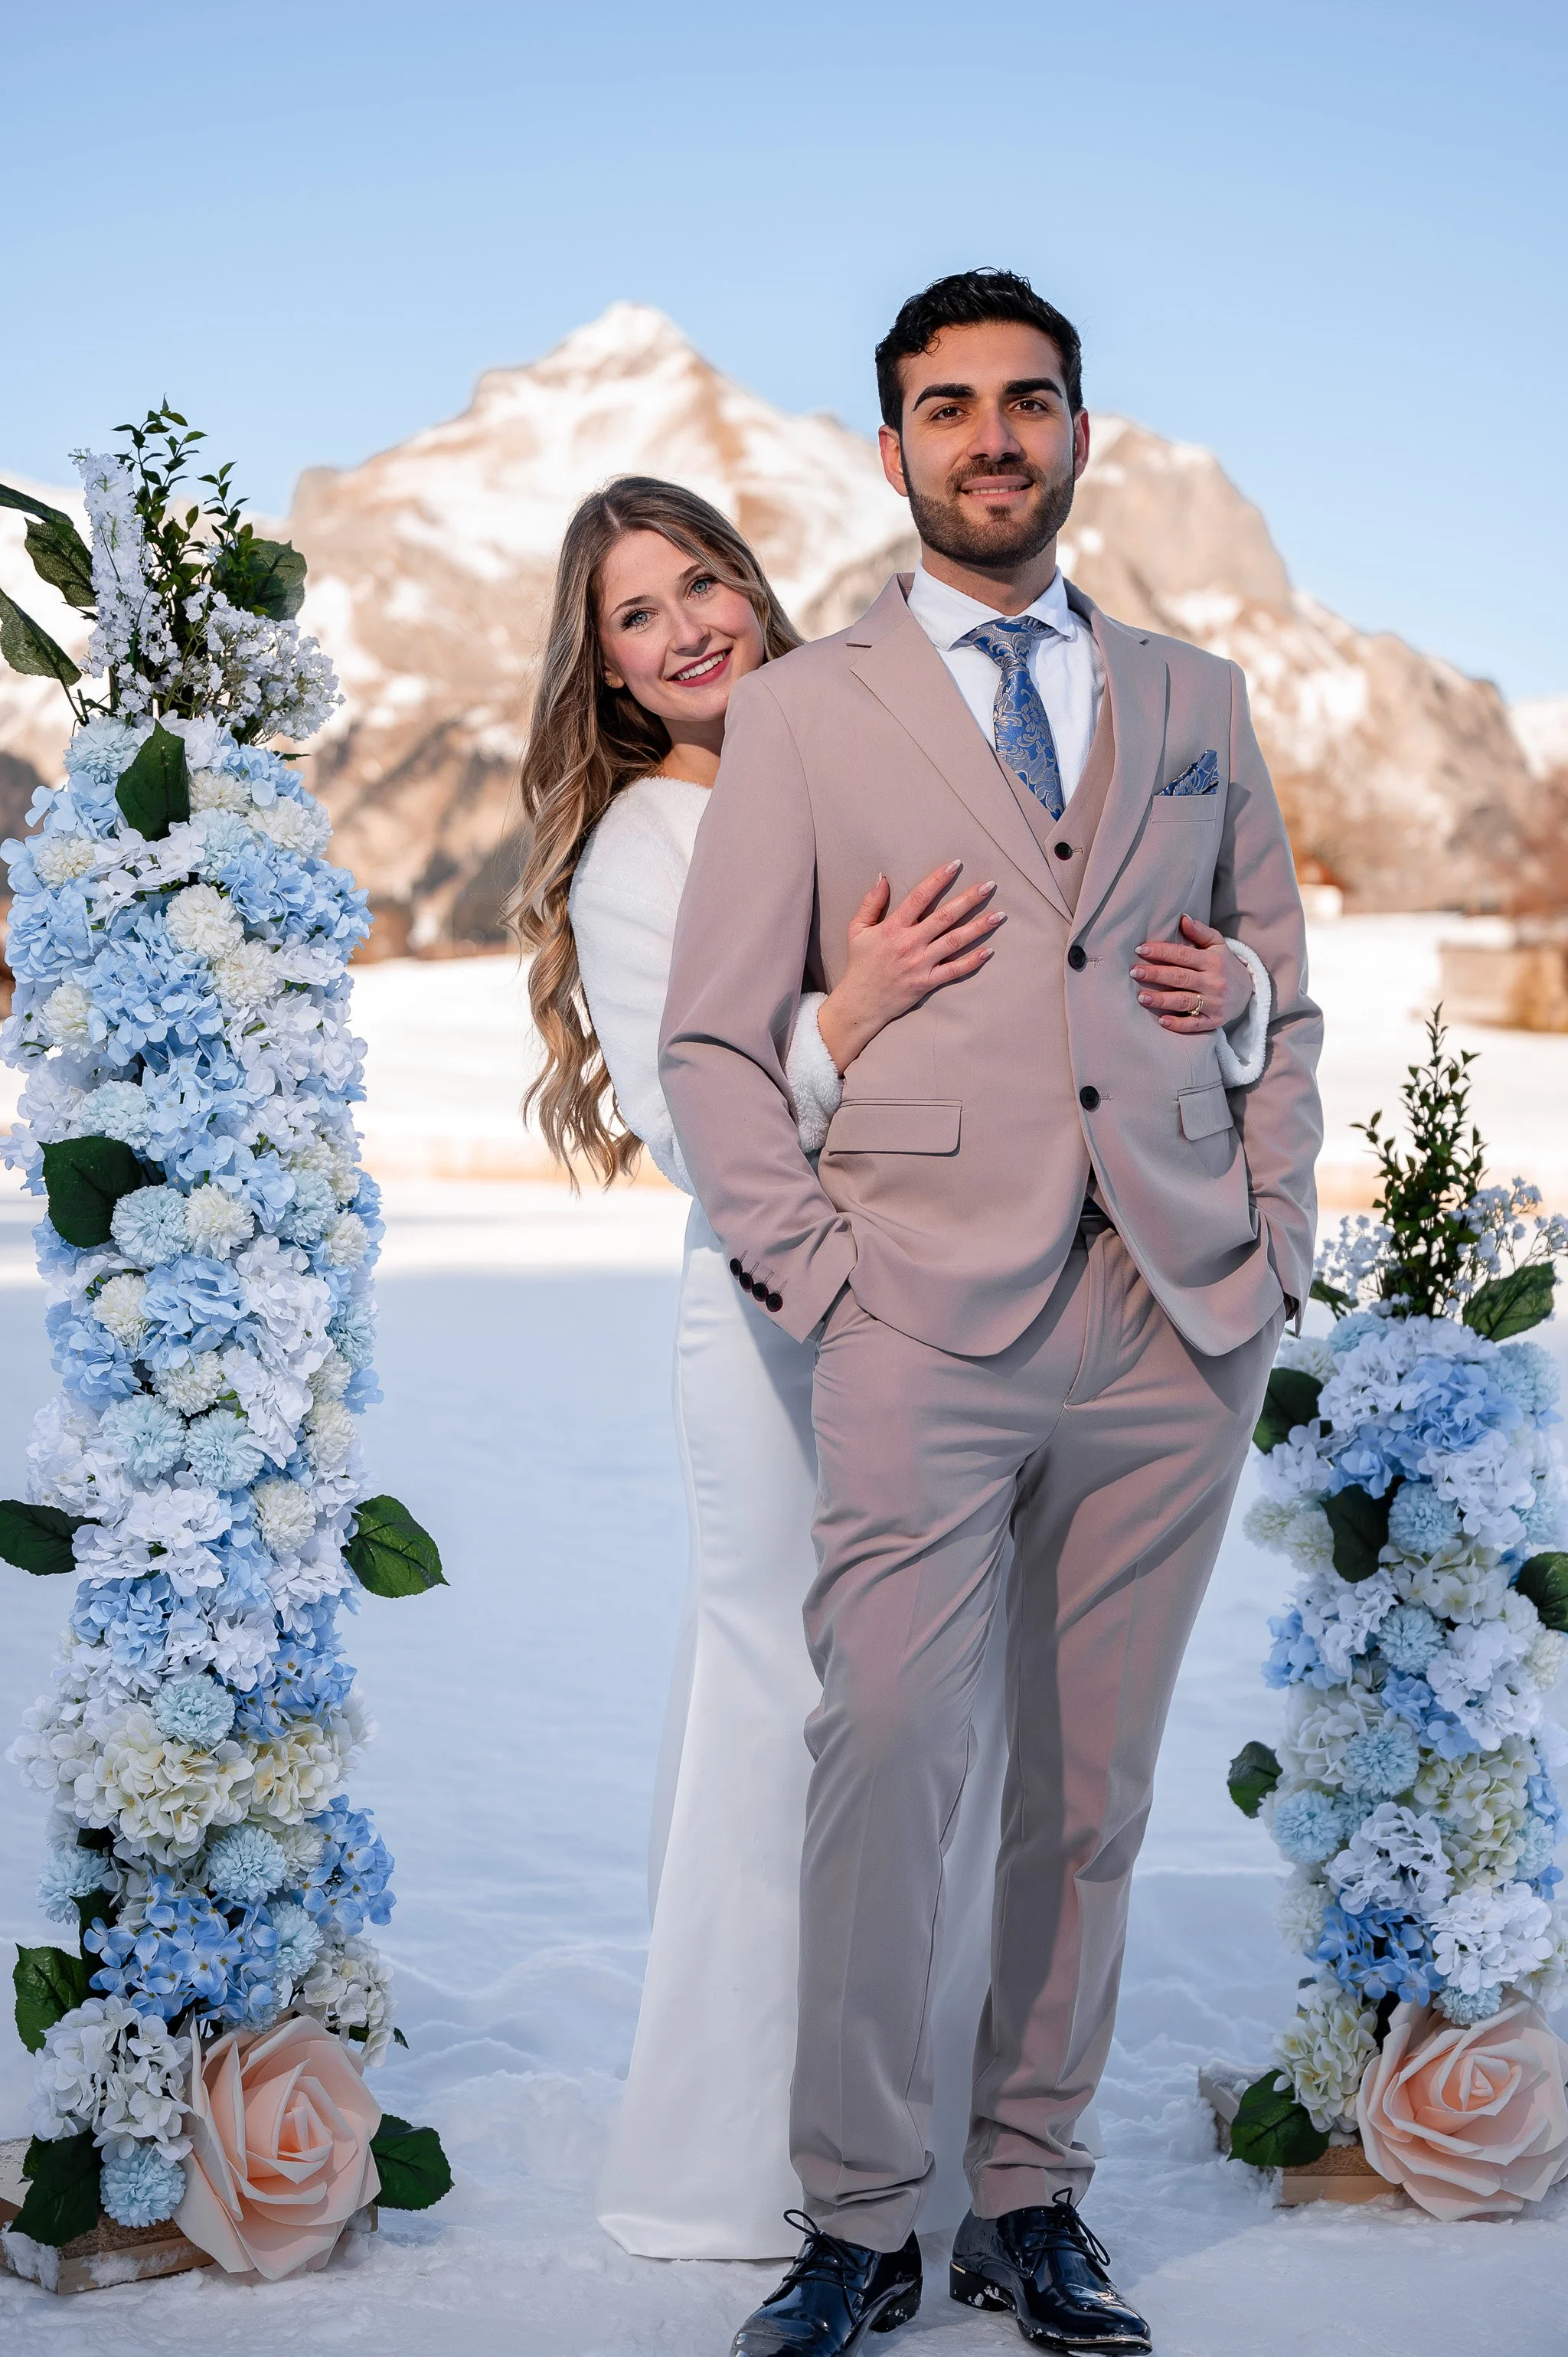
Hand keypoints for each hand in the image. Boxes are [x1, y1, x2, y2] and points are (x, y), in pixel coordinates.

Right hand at [816, 861, 1000, 1073]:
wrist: (860, 1003)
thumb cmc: (860, 964)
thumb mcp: (857, 930)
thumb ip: (871, 903)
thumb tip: (883, 877)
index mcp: (893, 927)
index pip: (919, 897)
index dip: (938, 879)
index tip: (956, 865)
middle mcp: (910, 943)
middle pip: (944, 916)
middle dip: (969, 899)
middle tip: (990, 885)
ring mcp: (920, 964)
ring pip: (955, 941)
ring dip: (978, 927)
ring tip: (998, 915)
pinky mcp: (927, 982)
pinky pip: (954, 970)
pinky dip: (972, 961)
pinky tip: (989, 951)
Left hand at [1130, 914, 1250, 1033]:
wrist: (1247, 992)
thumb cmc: (1224, 965)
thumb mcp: (1218, 944)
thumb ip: (1200, 932)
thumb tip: (1183, 918)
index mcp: (1213, 961)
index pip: (1183, 955)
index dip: (1162, 951)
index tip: (1141, 949)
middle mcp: (1214, 982)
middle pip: (1180, 978)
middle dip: (1156, 975)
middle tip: (1135, 972)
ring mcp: (1214, 1003)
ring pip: (1184, 1001)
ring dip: (1162, 1000)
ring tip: (1141, 997)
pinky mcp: (1214, 1021)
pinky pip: (1194, 1025)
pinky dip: (1178, 1024)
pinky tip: (1162, 1021)